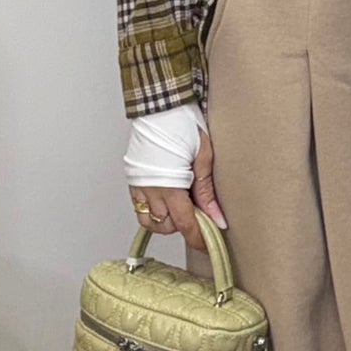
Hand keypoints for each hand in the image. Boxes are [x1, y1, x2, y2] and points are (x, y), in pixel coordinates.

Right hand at [129, 126, 225, 242]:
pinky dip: (154, 212)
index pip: (185, 224)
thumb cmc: (182, 124)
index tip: (210, 245)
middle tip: (201, 214)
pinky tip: (167, 200)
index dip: (198, 238)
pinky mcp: (133, 181)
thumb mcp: (203, 155)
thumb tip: (217, 218)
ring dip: (168, 221)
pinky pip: (141, 209)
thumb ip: (207, 191)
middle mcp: (150, 189)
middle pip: (168, 227)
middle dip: (185, 226)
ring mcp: (139, 186)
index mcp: (170, 184)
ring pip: (152, 222)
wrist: (159, 106)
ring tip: (182, 205)